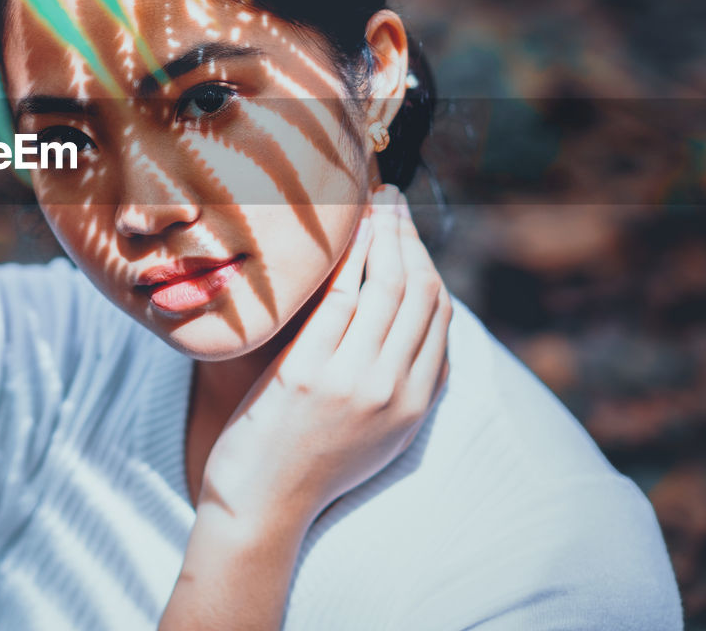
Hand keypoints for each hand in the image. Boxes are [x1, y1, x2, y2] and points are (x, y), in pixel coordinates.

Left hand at [197, 184, 451, 535]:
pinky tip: (336, 233)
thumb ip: (398, 381)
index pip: (440, 315)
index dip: (426, 260)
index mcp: (417, 404)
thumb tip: (408, 326)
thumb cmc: (310, 463)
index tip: (408, 228)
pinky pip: (337, 300)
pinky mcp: (308, 375)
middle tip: (391, 199)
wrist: (264, 506)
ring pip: (385, 288)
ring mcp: (353, 382)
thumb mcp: (378, 432)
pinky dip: (344, 259)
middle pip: (418, 292)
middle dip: (408, 235)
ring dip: (381, 235)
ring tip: (370, 201)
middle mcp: (394, 389)